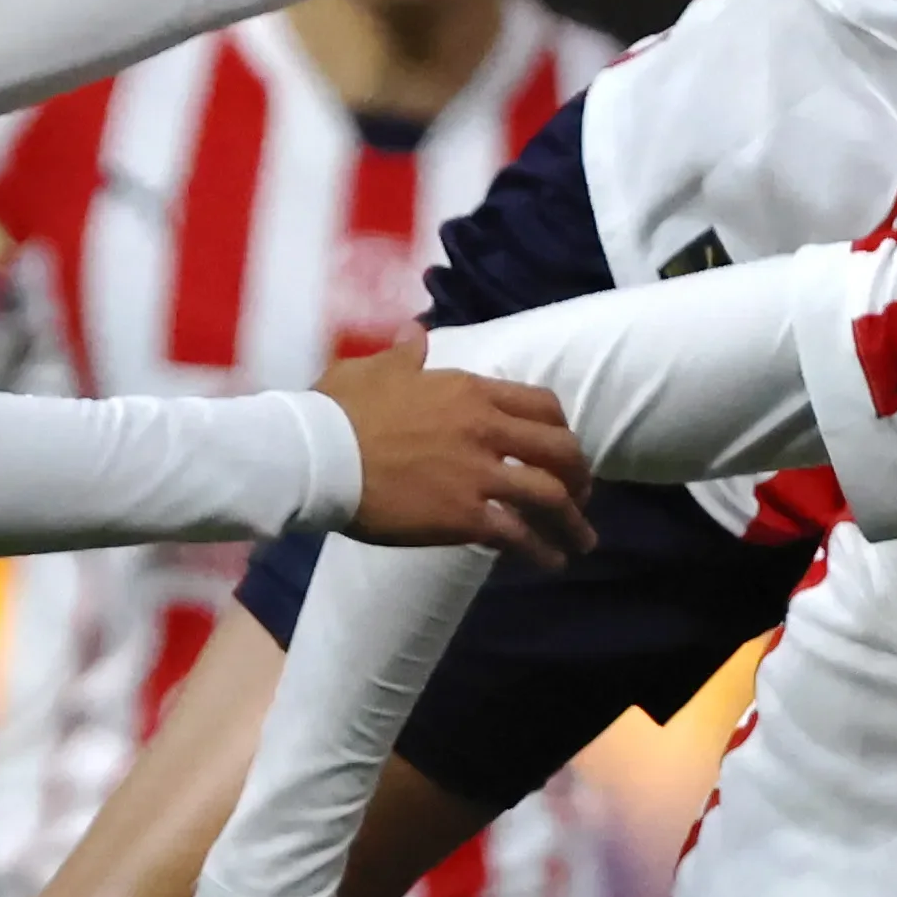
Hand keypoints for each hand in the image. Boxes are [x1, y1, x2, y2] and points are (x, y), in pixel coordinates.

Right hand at [319, 345, 591, 565]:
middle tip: (581, 495)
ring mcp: (479, 473)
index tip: (561, 449)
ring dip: (572, 521)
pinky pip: (519, 535)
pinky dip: (542, 551)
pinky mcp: (465, 515)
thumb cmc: (338, 410)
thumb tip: (415, 334)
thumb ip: (404, 354)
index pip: (540, 405)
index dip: (560, 430)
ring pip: (551, 496)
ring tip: (579, 541)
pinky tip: (549, 562)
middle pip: (560, 450)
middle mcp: (485, 428)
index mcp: (469, 390)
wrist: (316, 455)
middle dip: (579, 475)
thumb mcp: (375, 368)